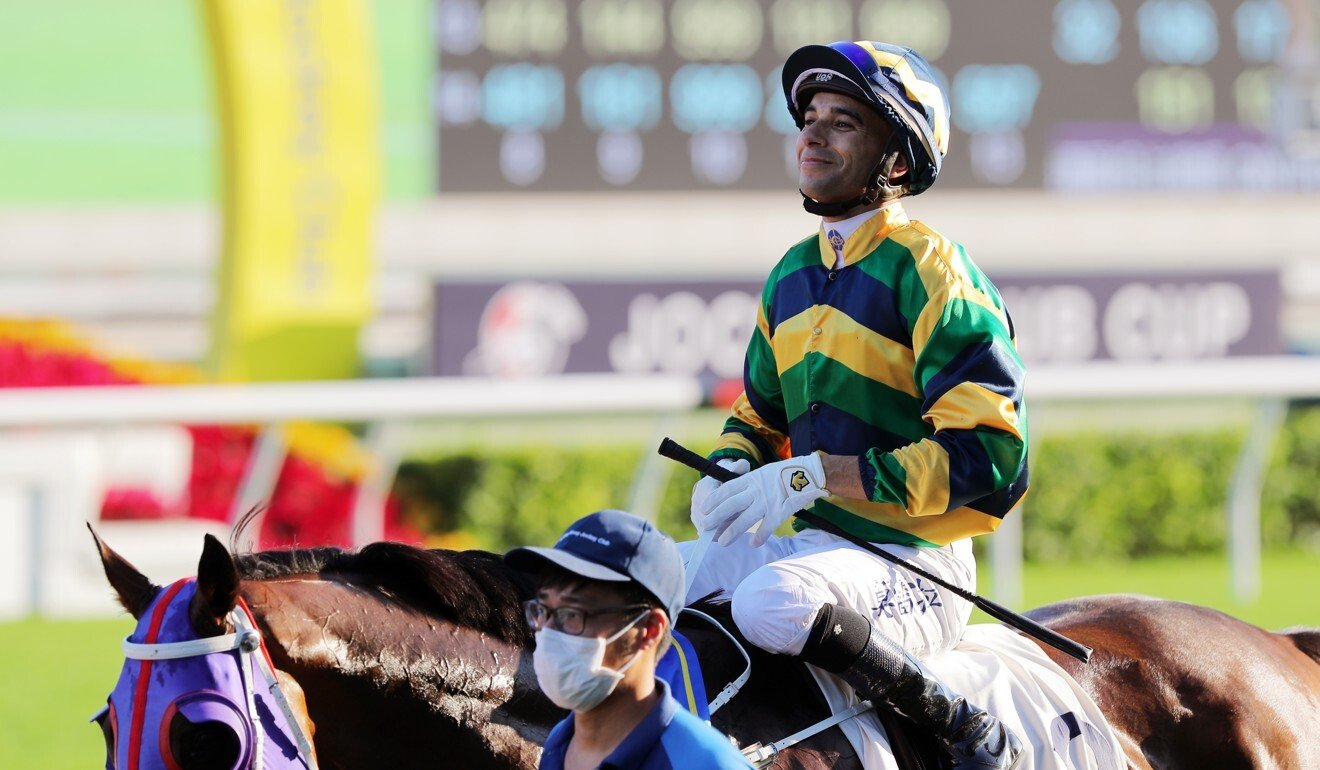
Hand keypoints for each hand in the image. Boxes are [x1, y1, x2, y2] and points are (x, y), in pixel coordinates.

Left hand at [698, 454, 827, 546]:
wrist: (808, 473)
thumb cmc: (785, 473)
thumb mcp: (763, 473)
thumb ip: (750, 484)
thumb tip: (735, 495)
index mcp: (750, 479)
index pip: (726, 490)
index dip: (714, 500)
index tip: (703, 508)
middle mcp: (756, 490)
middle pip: (730, 505)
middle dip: (716, 517)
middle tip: (705, 527)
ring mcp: (767, 501)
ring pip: (745, 519)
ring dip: (732, 532)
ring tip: (722, 542)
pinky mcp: (780, 511)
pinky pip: (767, 527)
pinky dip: (760, 537)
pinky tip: (753, 544)